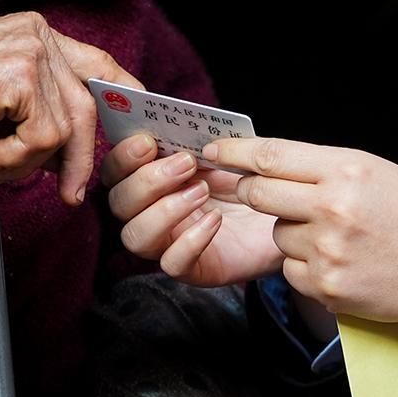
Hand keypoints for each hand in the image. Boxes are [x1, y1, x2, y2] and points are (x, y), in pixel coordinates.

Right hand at [0, 12, 136, 202]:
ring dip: (30, 163)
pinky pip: (44, 137)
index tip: (134, 134)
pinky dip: (16, 160)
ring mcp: (32, 51)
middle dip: (79, 159)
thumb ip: (35, 115)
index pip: (98, 65)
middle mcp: (38, 35)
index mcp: (34, 34)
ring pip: (64, 129)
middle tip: (70, 196)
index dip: (122, 98)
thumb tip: (70, 155)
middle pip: (86, 105)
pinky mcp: (20, 74)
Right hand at [103, 135, 284, 286]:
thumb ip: (199, 140)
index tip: (147, 141)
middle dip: (147, 180)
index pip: (115, 171)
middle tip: (186, 164)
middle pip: (119, 203)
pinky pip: (172, 263)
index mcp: (150, 180)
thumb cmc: (249, 180)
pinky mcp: (192, 269)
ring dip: (164, 210)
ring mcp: (167, 243)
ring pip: (135, 236)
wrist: (283, 212)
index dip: (122, 157)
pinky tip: (215, 221)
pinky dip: (191, 241)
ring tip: (202, 191)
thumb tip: (179, 127)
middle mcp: (150, 213)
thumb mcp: (226, 153)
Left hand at [208, 138, 397, 368]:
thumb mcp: (376, 172)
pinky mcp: (326, 285)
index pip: (271, 156)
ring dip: (292, 232)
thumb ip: (324, 167)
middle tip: (262, 194)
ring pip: (277, 235)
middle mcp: (332, 207)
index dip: (235, 152)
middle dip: (252, 193)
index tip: (214, 150)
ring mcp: (327, 250)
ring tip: (334, 236)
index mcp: (347, 170)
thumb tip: (268, 164)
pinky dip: (306, 265)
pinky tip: (340, 261)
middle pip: (259, 194)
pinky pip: (291, 269)